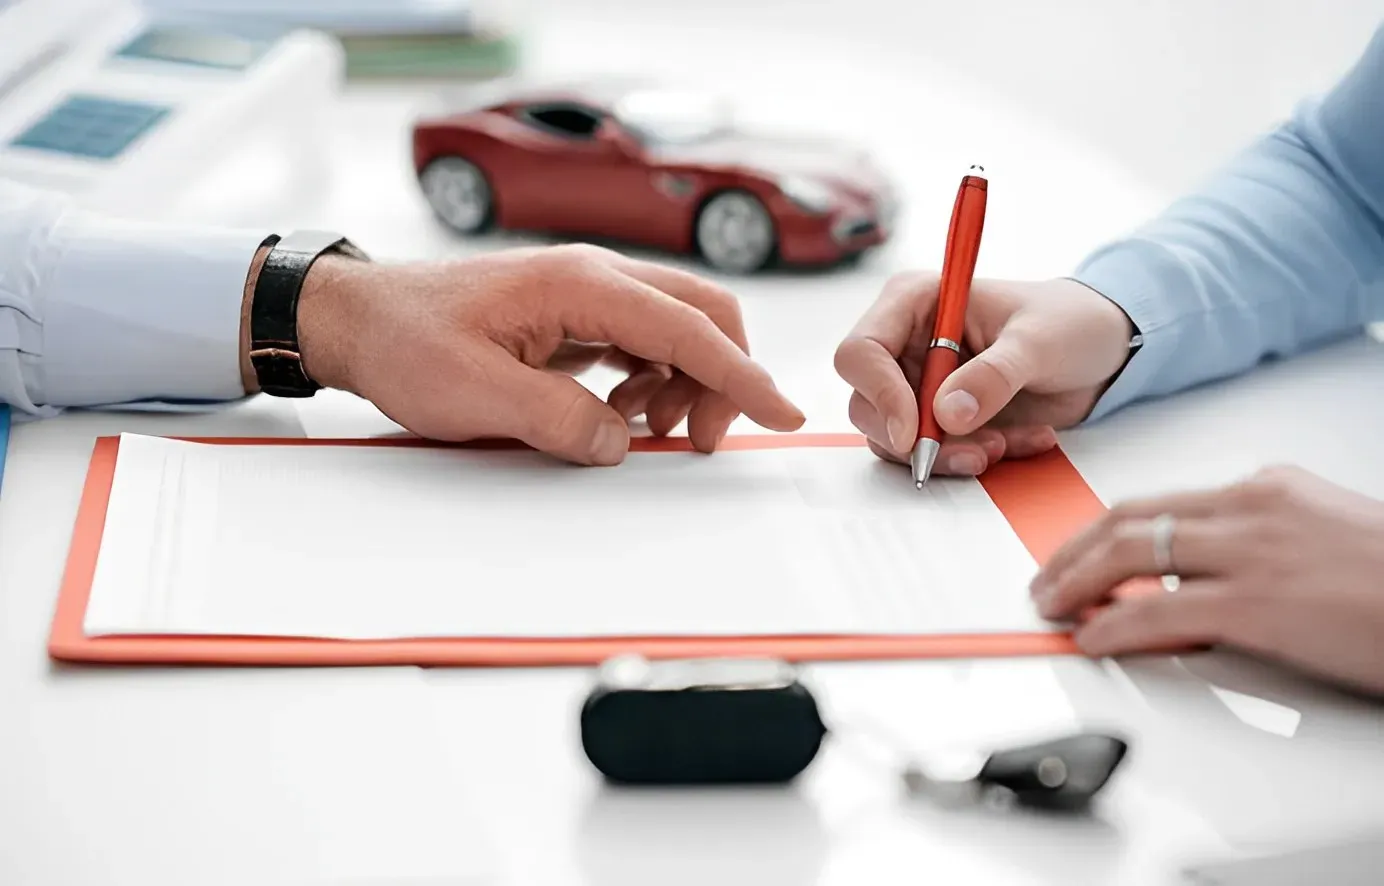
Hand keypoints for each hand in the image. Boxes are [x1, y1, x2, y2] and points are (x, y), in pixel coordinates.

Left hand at [291, 243, 804, 463]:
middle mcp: (594, 278)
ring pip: (675, 331)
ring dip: (683, 383)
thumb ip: (559, 418)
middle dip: (722, 378)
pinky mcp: (574, 317)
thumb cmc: (404, 340)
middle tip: (698, 440)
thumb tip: (619, 441)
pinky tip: (621, 412)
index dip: (743, 376)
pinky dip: (651, 381)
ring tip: (645, 431)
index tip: (783, 413)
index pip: (691, 328)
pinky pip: (641, 343)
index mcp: (581, 284)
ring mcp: (586, 294)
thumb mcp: (476, 393)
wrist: (355, 317)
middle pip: (701, 315)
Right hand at [833, 273, 1134, 474]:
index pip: (861, 351)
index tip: (914, 433)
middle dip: (917, 438)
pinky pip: (934, 452)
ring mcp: (919, 384)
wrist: (1104, 349)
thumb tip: (947, 414)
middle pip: (867, 404)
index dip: (879, 394)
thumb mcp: (1039, 341)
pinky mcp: (940, 418)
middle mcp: (905, 344)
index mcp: (914, 303)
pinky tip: (1022, 441)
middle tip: (975, 452)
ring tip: (1005, 446)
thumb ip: (994, 375)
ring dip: (949, 454)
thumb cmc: (1070, 322)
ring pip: (896, 437)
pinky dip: (973, 457)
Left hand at [1031, 465, 1383, 694]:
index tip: (1080, 549)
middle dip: (1073, 548)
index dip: (1106, 528)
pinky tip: (1091, 637)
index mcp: (1270, 488)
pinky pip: (1157, 612)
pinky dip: (1111, 624)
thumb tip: (1205, 574)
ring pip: (1131, 552)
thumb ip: (1263, 542)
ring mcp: (1253, 553)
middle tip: (1045, 577)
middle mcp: (1253, 508)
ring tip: (1051, 605)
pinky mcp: (1259, 604)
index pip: (1163, 500)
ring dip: (1075, 580)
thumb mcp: (1323, 537)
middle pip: (1131, 517)